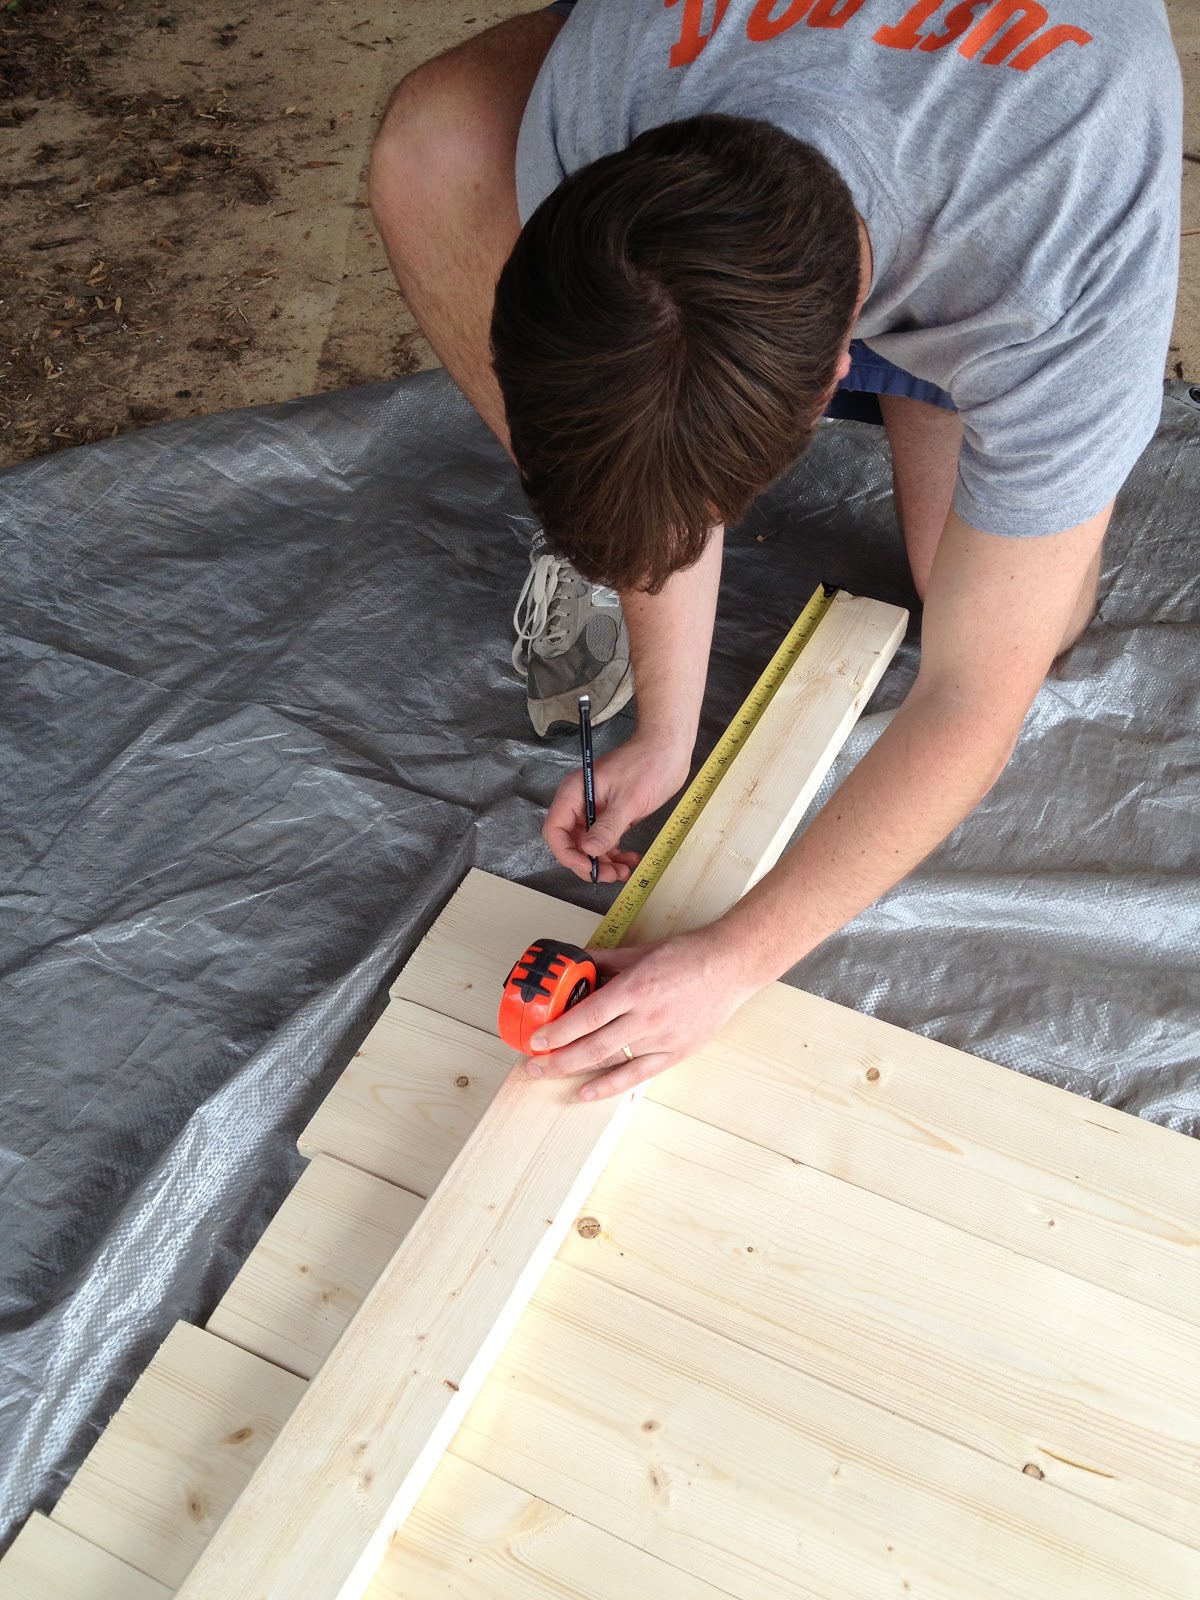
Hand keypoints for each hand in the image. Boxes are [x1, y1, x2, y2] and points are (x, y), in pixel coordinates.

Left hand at [524, 929, 758, 1100]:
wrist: (729, 967)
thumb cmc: (686, 956)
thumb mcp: (639, 952)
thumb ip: (604, 962)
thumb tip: (576, 965)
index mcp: (636, 988)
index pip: (588, 1015)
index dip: (559, 1031)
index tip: (537, 1039)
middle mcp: (647, 1017)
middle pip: (594, 1045)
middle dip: (558, 1058)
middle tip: (532, 1065)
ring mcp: (662, 1038)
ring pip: (611, 1061)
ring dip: (576, 1070)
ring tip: (549, 1074)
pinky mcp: (676, 1053)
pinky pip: (637, 1075)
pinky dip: (610, 1086)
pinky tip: (587, 1092)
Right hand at [543, 734, 689, 883]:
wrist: (668, 750)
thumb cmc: (648, 764)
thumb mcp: (629, 800)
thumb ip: (608, 827)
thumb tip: (589, 850)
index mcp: (575, 793)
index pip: (556, 829)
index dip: (566, 853)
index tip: (587, 867)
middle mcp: (580, 802)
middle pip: (571, 842)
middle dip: (588, 862)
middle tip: (609, 876)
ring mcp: (595, 809)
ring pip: (590, 846)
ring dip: (604, 863)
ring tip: (623, 873)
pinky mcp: (611, 814)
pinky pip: (606, 840)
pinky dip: (616, 854)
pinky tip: (631, 860)